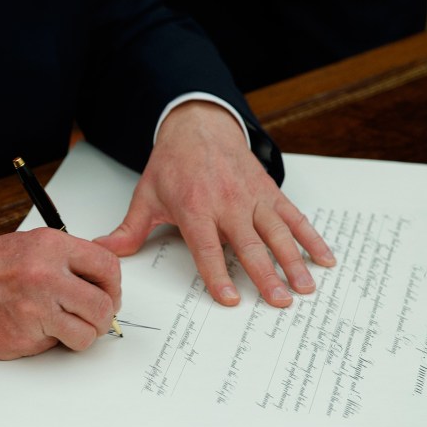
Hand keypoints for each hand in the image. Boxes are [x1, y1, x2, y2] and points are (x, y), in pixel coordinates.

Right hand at [0, 228, 121, 358]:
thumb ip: (68, 262)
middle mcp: (46, 275)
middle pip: (103, 306)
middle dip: (102, 318)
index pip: (108, 267)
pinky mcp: (25, 336)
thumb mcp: (32, 246)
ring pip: (87, 333)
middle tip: (92, 318)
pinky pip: (57, 345)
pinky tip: (33, 328)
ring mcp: (36, 309)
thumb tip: (102, 285)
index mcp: (51, 247)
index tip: (108, 294)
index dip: (113, 287)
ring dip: (81, 335)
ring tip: (64, 326)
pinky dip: (51, 341)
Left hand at [95, 100, 335, 307]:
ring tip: (305, 288)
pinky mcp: (270, 192)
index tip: (230, 300)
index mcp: (195, 207)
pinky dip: (312, 238)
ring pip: (278, 233)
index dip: (217, 275)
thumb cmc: (173, 164)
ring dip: (294, 262)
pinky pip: (294, 217)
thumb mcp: (146, 195)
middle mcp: (227, 203)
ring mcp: (252, 197)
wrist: (199, 125)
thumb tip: (102, 251)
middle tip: (279, 301)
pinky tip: (324, 259)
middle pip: (249, 245)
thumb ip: (129, 230)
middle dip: (266, 275)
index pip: (207, 248)